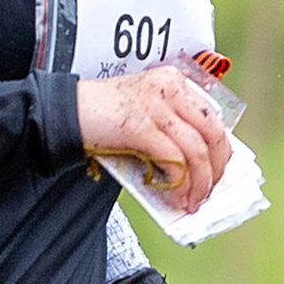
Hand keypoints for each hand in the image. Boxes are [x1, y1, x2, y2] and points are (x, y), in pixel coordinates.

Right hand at [78, 66, 230, 217]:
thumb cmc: (101, 119)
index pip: (213, 117)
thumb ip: (169, 130)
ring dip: (200, 182)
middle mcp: (169, 88)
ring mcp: (155, 104)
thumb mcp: (144, 115)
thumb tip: (195, 170)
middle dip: (216, 169)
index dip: (220, 151)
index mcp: (174, 82)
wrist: (63, 112)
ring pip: (197, 148)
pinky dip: (180, 181)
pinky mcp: (139, 124)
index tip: (217, 174)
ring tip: (191, 202)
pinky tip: (175, 196)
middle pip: (212, 132)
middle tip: (208, 193)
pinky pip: (173, 157)